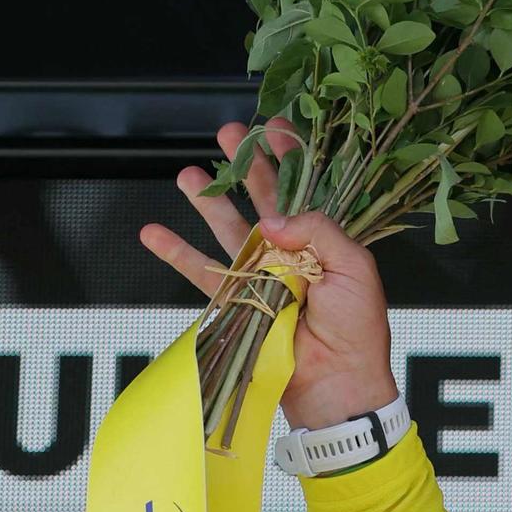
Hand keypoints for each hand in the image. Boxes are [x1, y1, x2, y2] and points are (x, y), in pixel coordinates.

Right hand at [138, 120, 398, 429]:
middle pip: (262, 199)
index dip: (289, 157)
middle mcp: (291, 254)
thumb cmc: (357, 331)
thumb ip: (318, 232)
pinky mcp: (238, 302)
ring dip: (207, 201)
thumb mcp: (355, 270)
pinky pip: (202, 273)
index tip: (273, 125)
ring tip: (189, 174)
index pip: (305, 191)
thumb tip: (271, 219)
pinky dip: (176, 253)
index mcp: (325, 243)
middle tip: (228, 132)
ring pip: (228, 229)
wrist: (338, 385)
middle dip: (244, 165)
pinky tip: (154, 233)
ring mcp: (262, 277)